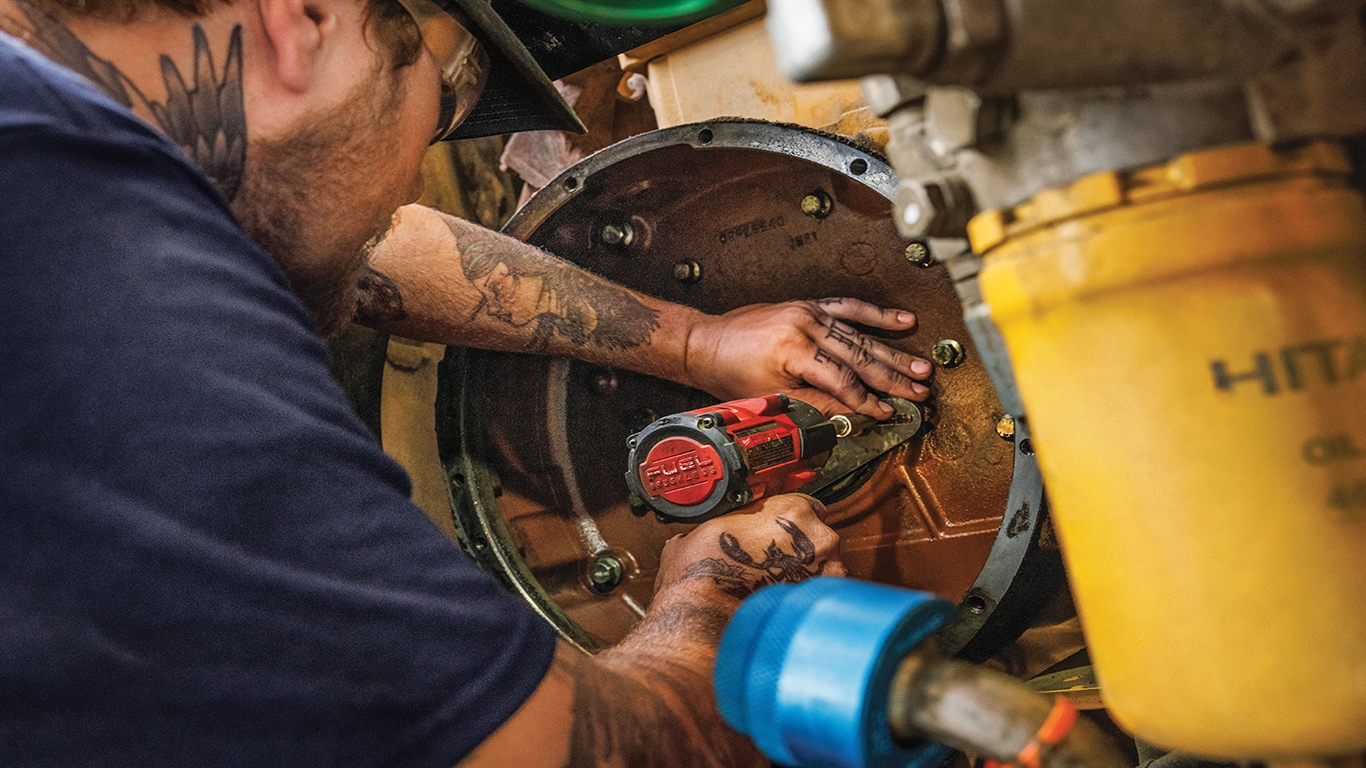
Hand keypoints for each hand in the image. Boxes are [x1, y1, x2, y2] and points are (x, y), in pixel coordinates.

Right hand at [655, 494, 844, 602]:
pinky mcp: (820, 602)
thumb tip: (718, 532)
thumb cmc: (706, 570)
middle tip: (774, 560)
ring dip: (807, 573)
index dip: (791, 522)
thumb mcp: (710, 528)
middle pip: (819, 536)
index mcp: (793, 509)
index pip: (809, 506)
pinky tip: (780, 599)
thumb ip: (731, 525)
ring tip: (776, 583)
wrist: (706, 611)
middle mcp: (817, 536)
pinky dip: (806, 597)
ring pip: (826, 566)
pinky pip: (820, 594)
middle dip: (800, 549)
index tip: (781, 531)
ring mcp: (826, 570)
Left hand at [682, 298, 931, 417]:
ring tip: (921, 367)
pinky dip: (876, 314)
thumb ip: (815, 404)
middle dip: (892, 376)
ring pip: (860, 334)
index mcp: (794, 350)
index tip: (887, 413)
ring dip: (893, 352)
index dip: (867, 400)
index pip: (842, 380)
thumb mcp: (771, 397)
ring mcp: (810, 312)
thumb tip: (854, 416)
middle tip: (920, 391)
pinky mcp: (810, 306)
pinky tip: (903, 321)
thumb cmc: (730, 373)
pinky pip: (849, 308)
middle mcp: (806, 326)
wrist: (705, 342)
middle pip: (860, 355)